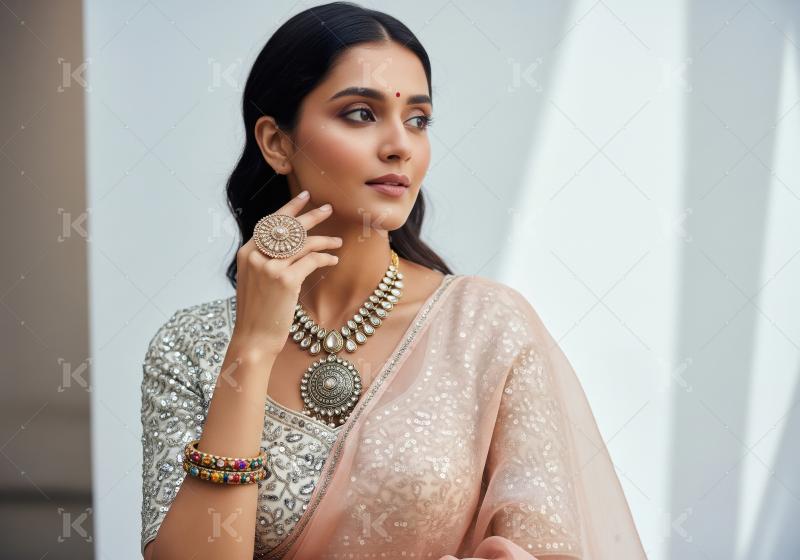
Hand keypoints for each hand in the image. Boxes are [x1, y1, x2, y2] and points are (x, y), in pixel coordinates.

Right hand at [231, 191, 341, 353]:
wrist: (254, 338)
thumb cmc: (258, 312)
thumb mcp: (254, 280)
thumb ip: (266, 260)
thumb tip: (291, 245)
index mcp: (247, 253)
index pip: (270, 223)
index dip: (289, 209)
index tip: (304, 197)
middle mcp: (256, 256)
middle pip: (288, 227)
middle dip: (310, 215)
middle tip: (327, 207)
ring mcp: (270, 267)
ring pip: (303, 243)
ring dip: (324, 240)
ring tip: (337, 241)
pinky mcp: (285, 280)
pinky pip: (312, 260)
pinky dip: (325, 258)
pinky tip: (333, 260)